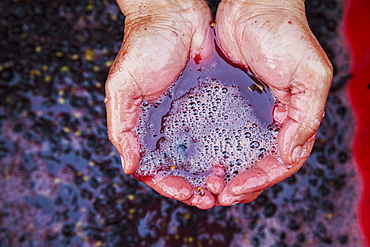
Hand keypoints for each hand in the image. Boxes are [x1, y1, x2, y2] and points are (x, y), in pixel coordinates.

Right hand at [105, 0, 216, 208]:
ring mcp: (188, 117)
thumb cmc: (142, 47)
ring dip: (210, 173)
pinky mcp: (209, 104)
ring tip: (225, 183)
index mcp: (144, 127)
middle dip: (194, 186)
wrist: (173, 16)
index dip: (170, 186)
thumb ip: (122, 128)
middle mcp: (167, 127)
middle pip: (180, 169)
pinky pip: (217, 133)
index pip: (155, 169)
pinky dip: (223, 150)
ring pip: (200, 156)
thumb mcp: (122, 87)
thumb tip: (130, 166)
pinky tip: (233, 158)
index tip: (188, 194)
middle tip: (212, 196)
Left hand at [215, 0, 332, 204]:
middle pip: (260, 164)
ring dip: (228, 173)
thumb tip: (291, 153)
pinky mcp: (230, 104)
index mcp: (295, 118)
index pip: (282, 162)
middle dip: (242, 183)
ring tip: (208, 184)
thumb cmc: (285, 35)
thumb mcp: (309, 74)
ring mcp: (251, 114)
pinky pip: (223, 135)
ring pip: (241, 154)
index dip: (262, 179)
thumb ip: (307, 115)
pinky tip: (202, 160)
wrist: (252, 8)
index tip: (237, 188)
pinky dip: (215, 152)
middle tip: (219, 194)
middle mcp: (273, 121)